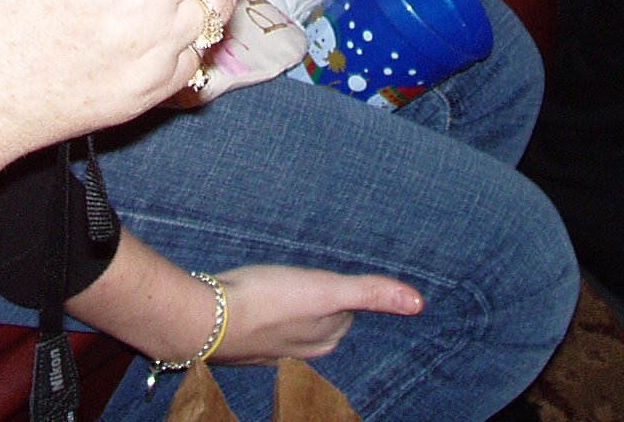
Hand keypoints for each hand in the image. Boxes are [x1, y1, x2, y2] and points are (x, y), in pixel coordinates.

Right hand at [213, 264, 423, 364]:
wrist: (205, 318)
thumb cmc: (267, 302)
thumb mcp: (326, 290)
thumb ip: (370, 293)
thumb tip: (418, 303)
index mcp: (323, 339)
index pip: (347, 313)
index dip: (344, 291)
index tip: (339, 277)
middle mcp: (299, 349)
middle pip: (320, 320)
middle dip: (320, 299)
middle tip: (313, 275)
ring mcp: (267, 346)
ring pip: (290, 322)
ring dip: (290, 304)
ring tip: (284, 283)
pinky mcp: (239, 336)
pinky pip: (261, 322)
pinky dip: (261, 309)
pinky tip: (252, 296)